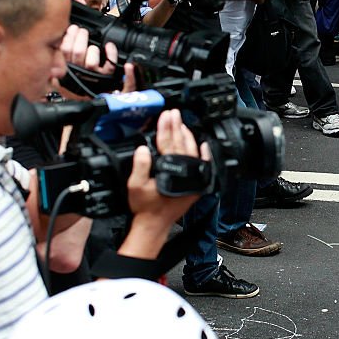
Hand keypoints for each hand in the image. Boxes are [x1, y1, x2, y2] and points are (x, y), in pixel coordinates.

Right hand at [60, 24, 117, 75]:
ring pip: (91, 62)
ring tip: (93, 46)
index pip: (65, 50)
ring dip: (93, 50)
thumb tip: (63, 37)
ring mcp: (93, 76)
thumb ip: (64, 55)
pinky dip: (111, 53)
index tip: (73, 28)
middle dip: (81, 37)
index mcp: (69, 68)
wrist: (92, 93)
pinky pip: (109, 65)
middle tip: (83, 31)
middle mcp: (80, 72)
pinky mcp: (106, 78)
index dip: (69, 37)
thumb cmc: (80, 77)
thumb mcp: (67, 68)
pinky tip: (109, 46)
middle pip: (78, 52)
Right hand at [126, 109, 206, 225]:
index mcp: (169, 170)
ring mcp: (191, 179)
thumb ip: (140, 166)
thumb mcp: (135, 186)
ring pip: (191, 150)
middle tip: (174, 113)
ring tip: (182, 124)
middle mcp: (183, 173)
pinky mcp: (196, 185)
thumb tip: (143, 148)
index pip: (167, 143)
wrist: (155, 224)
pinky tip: (203, 145)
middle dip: (176, 126)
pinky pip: (202, 165)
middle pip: (180, 143)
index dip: (165, 127)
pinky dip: (203, 153)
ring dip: (186, 135)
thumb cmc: (145, 206)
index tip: (165, 115)